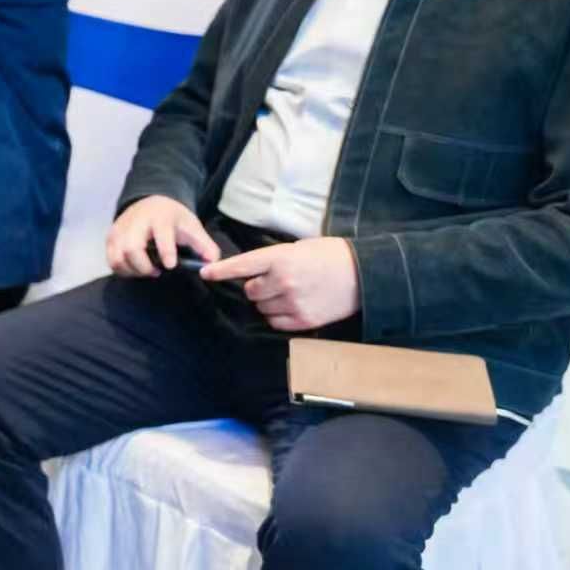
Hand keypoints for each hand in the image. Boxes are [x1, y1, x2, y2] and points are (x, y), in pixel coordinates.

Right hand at [106, 194, 221, 276]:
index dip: (165, 251)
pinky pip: (111, 259)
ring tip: (146, 271)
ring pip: (117, 256)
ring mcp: (121, 229)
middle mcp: (137, 222)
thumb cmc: (174, 219)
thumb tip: (211, 266)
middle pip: (132, 248)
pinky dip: (122, 269)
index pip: (161, 234)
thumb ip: (205, 247)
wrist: (152, 202)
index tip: (169, 266)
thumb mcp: (193, 227)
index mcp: (161, 218)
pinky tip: (136, 269)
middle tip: (157, 272)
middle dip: (143, 267)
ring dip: (132, 270)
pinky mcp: (111, 236)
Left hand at [201, 237, 360, 331]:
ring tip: (289, 292)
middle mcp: (283, 281)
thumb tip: (251, 270)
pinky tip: (294, 305)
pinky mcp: (303, 321)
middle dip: (257, 286)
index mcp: (280, 258)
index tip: (205, 273)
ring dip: (268, 301)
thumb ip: (273, 259)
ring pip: (262, 308)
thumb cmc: (330, 255)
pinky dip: (278, 315)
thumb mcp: (298, 247)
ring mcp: (293, 303)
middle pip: (250, 291)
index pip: (242, 265)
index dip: (221, 270)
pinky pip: (275, 322)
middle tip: (275, 280)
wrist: (364, 274)